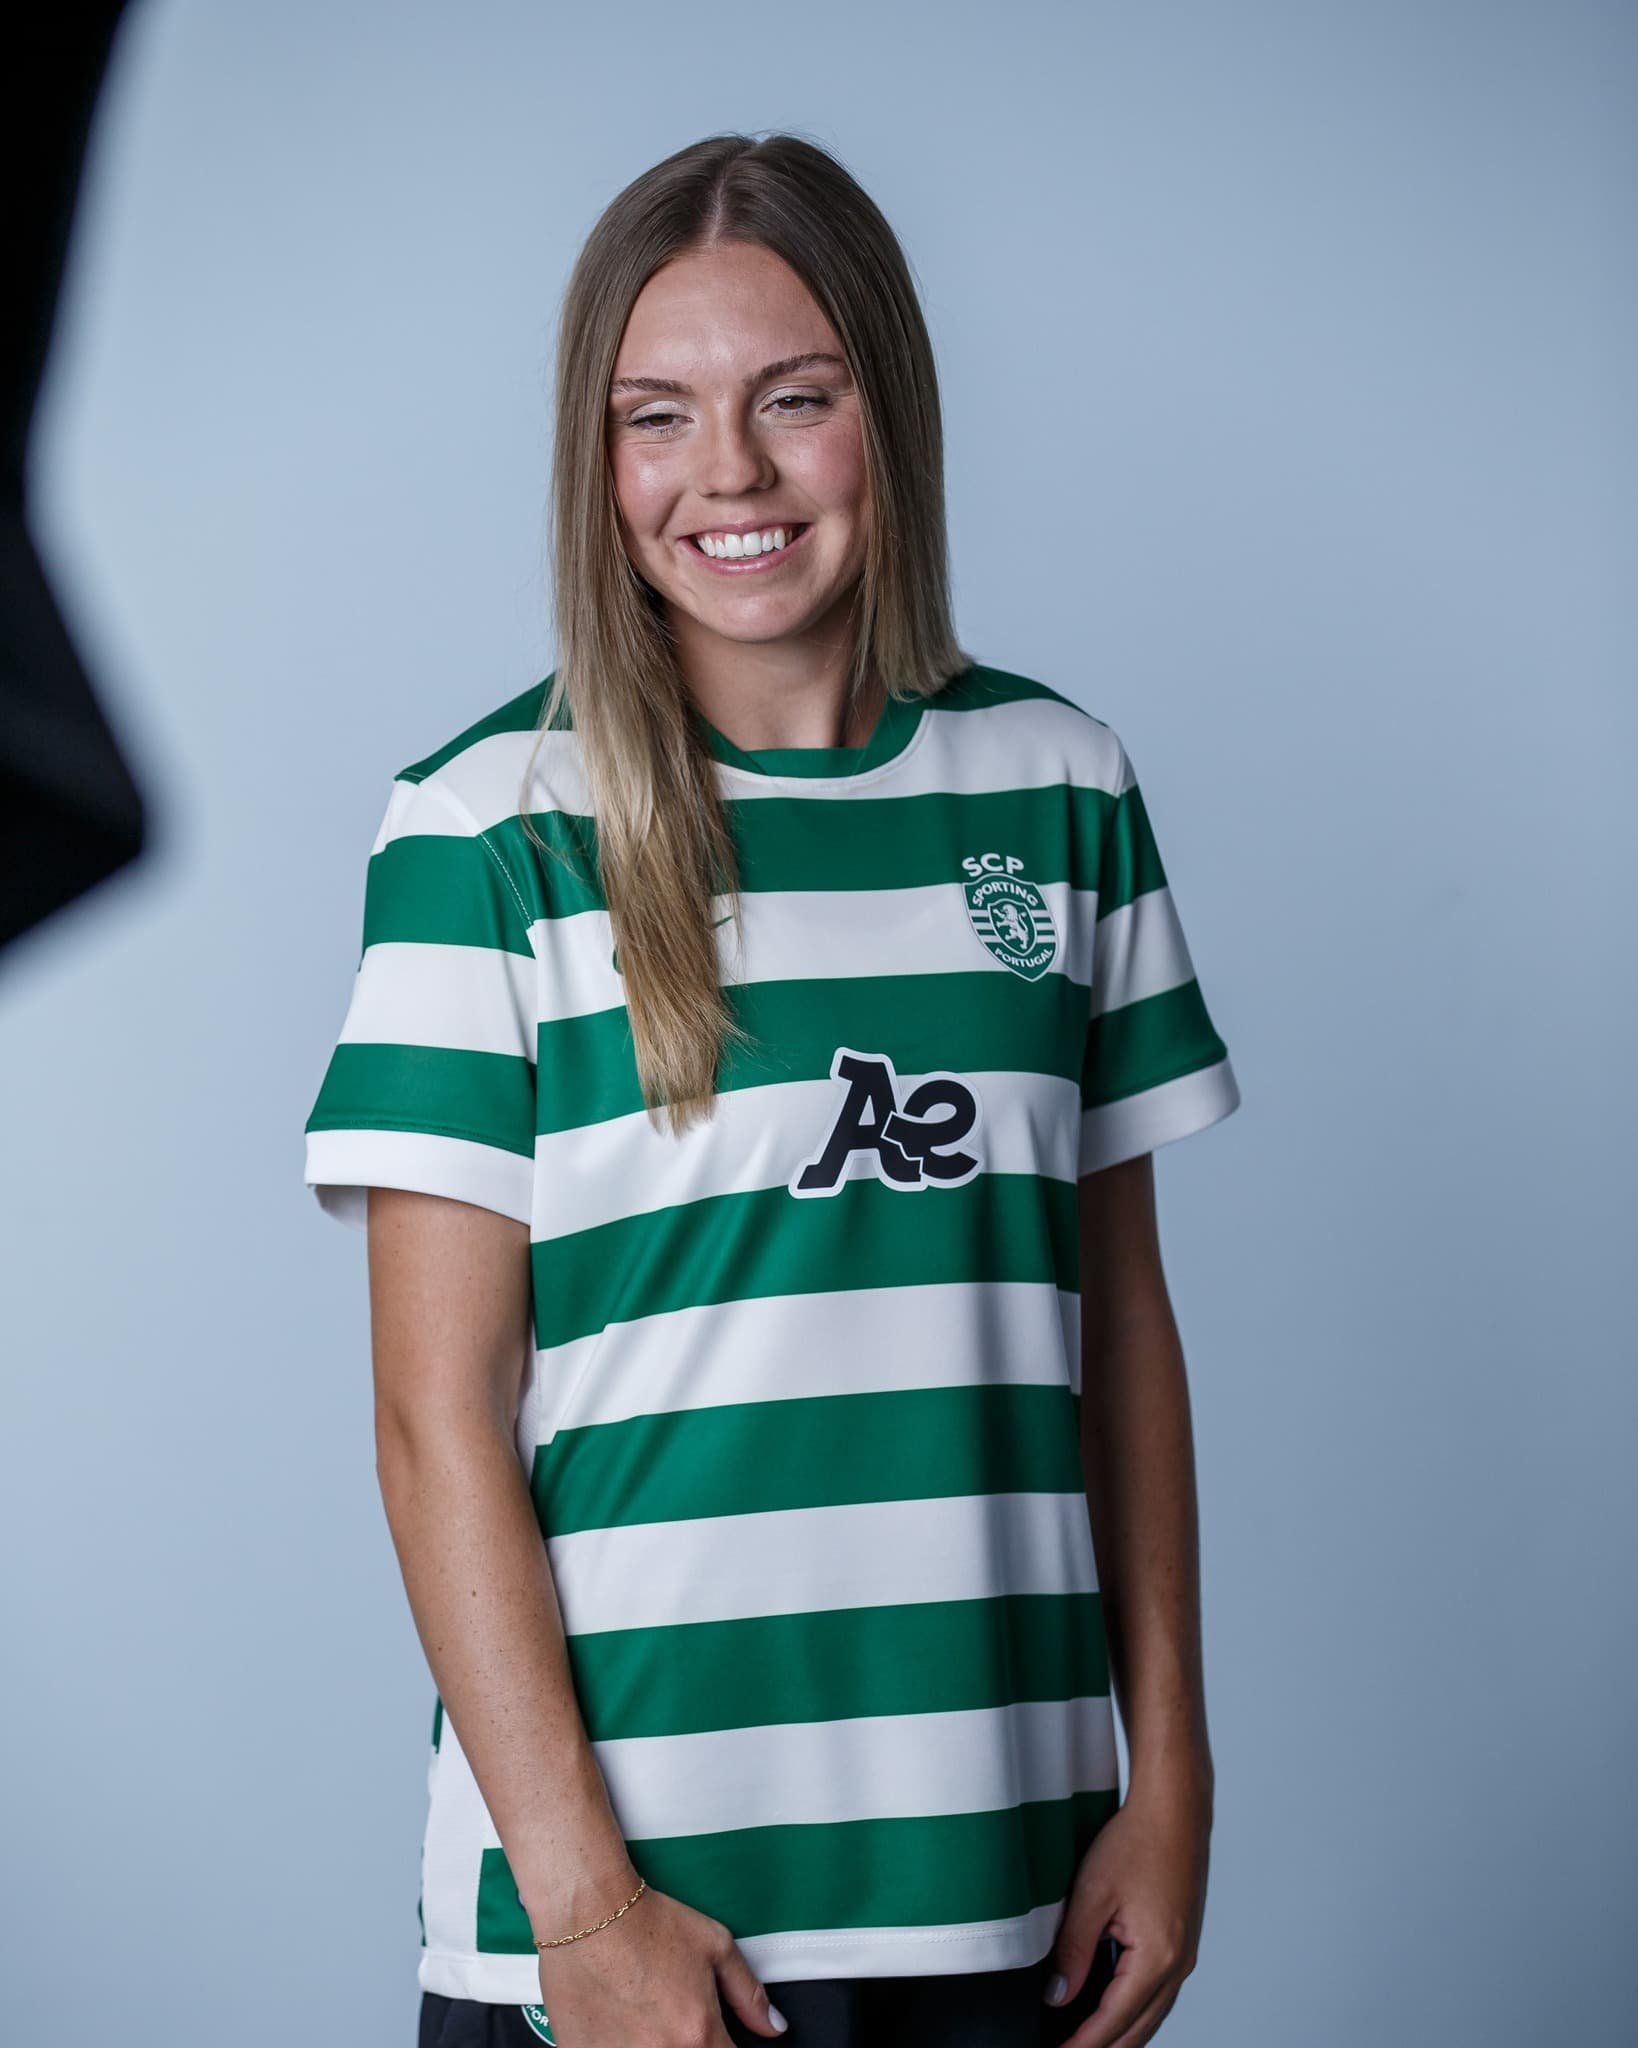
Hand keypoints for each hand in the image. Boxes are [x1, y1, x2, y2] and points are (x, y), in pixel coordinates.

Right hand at [536, 1882, 787, 2046]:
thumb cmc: (648, 1923)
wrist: (586, 1912)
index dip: (726, 2047)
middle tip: (677, 2021)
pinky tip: (620, 2024)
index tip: (716, 2037)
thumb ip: (749, 1994)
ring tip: (645, 2019)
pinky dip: (622, 2045)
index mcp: (697, 2036)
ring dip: (655, 2046)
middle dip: (690, 2045)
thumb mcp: (715, 1946)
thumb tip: (773, 2027)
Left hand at [1042, 1774, 1211, 2047]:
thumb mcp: (1091, 1895)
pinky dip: (1135, 2011)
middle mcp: (1178, 1965)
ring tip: (1086, 2042)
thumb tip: (1057, 1997)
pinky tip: (1114, 2010)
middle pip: (1139, 2030)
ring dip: (1121, 2033)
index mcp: (1157, 1959)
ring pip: (1152, 2015)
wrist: (1175, 1807)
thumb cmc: (1136, 1841)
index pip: (1114, 2022)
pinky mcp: (1183, 1942)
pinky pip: (1158, 1994)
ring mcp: (1185, 1955)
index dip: (1083, 2044)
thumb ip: (1073, 1951)